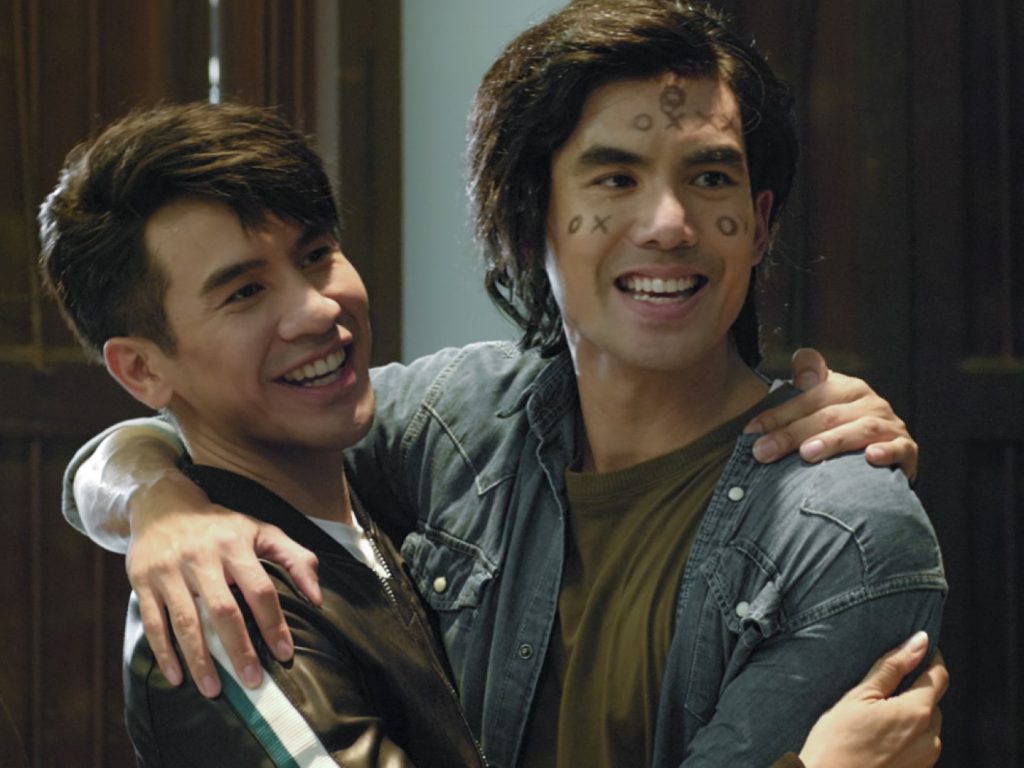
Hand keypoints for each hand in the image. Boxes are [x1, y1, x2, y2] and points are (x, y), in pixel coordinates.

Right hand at [126, 471, 319, 697]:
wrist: (163, 505)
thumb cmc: (221, 526)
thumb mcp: (261, 531)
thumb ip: (295, 559)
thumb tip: (317, 598)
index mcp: (235, 545)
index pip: (260, 589)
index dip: (273, 623)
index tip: (284, 653)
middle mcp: (202, 558)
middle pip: (223, 610)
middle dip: (239, 649)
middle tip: (252, 682)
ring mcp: (170, 571)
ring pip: (186, 621)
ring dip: (200, 660)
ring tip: (214, 690)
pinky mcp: (143, 582)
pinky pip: (153, 622)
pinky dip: (164, 652)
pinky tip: (176, 677)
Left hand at [744, 348, 917, 480]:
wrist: (880, 459)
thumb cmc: (839, 433)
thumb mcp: (817, 409)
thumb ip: (802, 390)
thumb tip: (798, 365)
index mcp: (843, 387)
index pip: (809, 392)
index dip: (780, 410)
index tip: (752, 430)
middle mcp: (868, 400)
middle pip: (826, 414)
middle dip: (791, 434)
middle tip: (763, 452)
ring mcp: (889, 423)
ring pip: (860, 428)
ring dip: (833, 440)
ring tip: (807, 453)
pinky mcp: (906, 448)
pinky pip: (898, 448)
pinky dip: (885, 451)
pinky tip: (870, 457)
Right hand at [799, 632, 946, 767]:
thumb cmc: (837, 742)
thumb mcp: (859, 696)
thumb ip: (892, 667)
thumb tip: (918, 641)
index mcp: (917, 712)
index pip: (938, 675)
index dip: (930, 657)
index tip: (918, 648)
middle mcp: (930, 738)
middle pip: (933, 700)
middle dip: (915, 687)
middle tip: (883, 685)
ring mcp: (926, 759)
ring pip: (928, 723)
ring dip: (911, 712)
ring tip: (878, 713)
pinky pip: (922, 744)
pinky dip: (908, 733)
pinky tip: (880, 734)